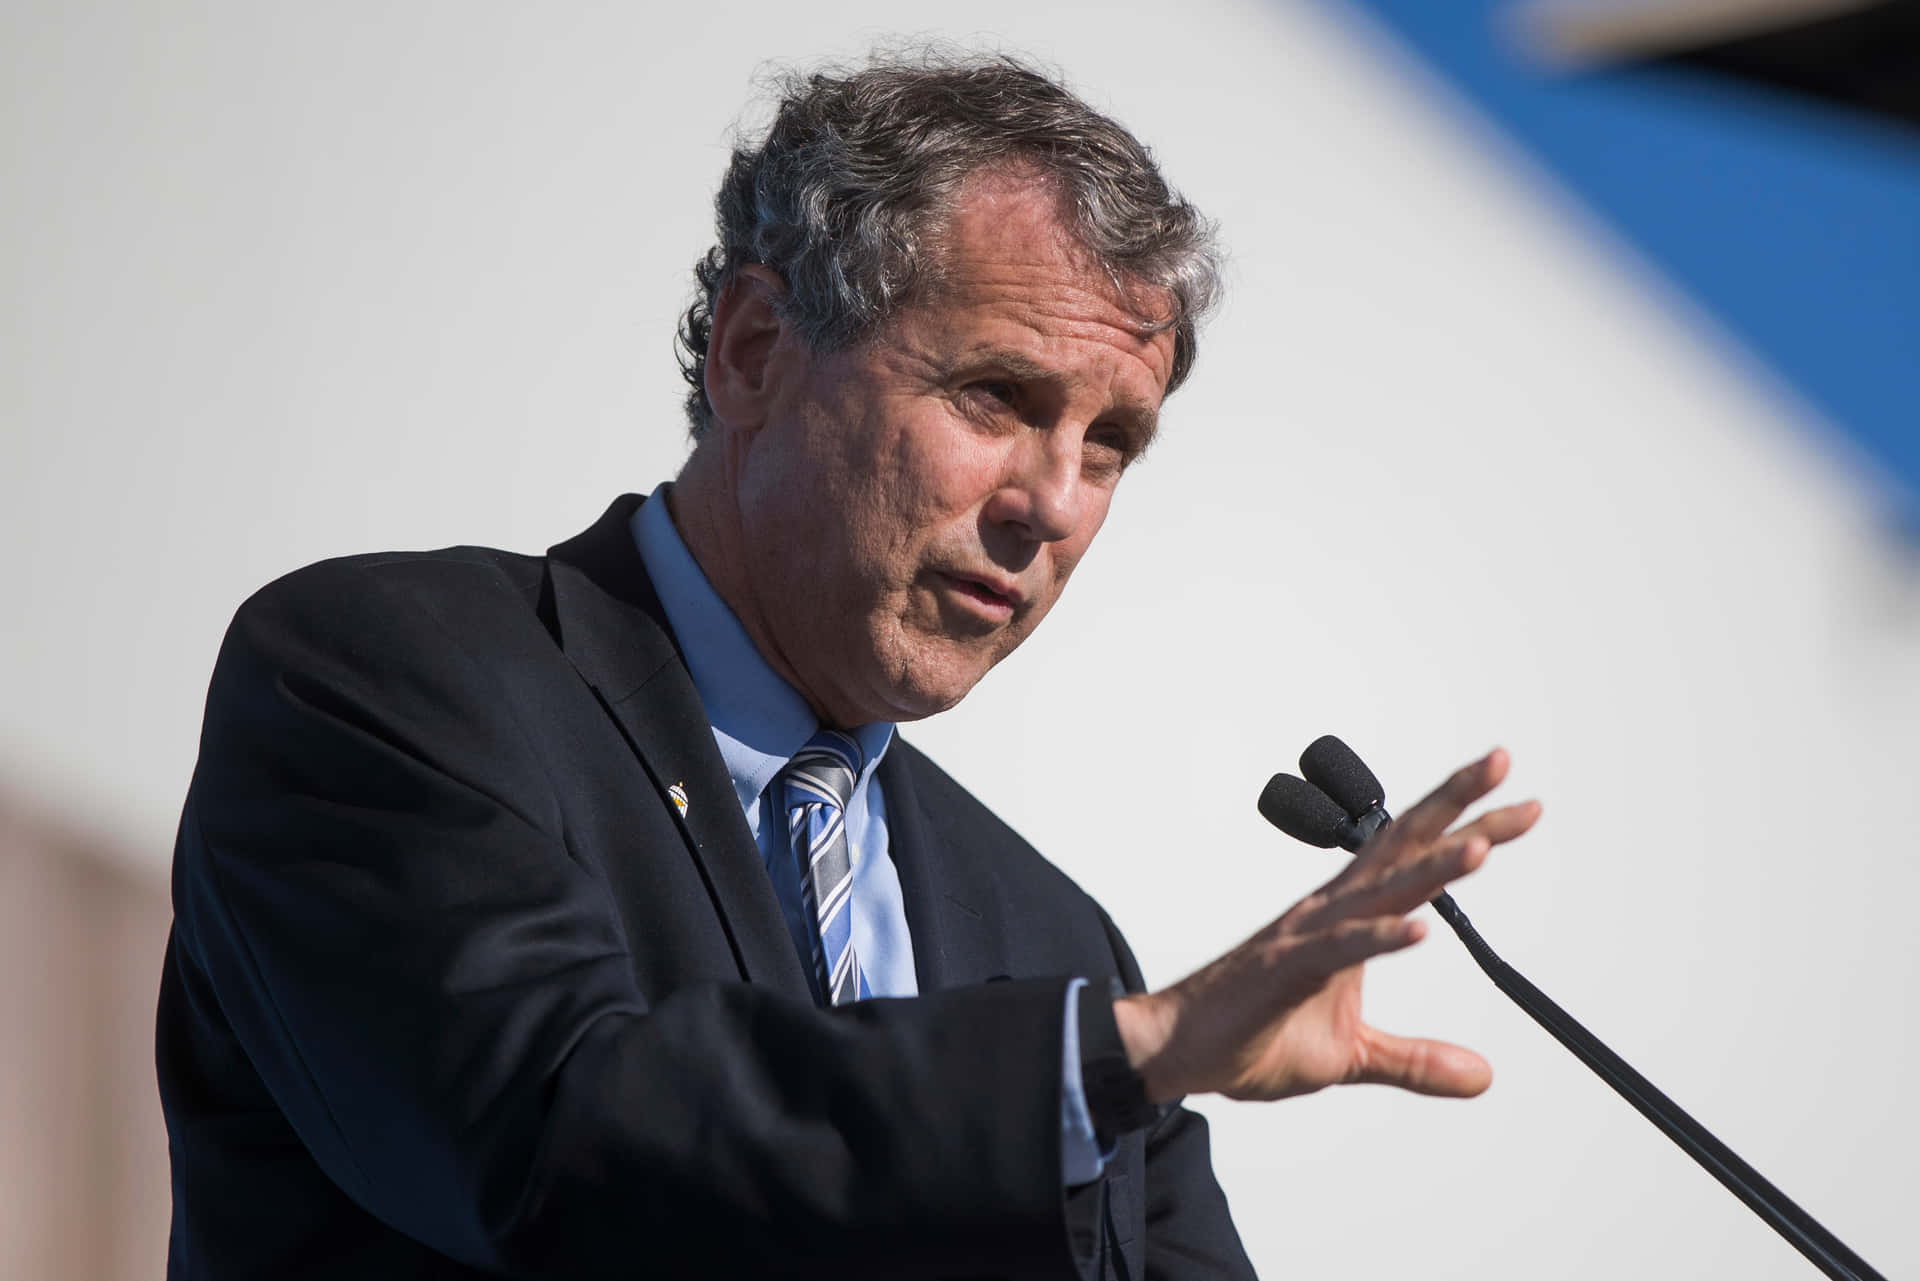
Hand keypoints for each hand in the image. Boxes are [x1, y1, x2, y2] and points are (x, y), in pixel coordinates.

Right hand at [1114, 748, 1539, 1102]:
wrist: (1181, 1047)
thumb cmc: (1252, 1034)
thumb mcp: (1353, 1056)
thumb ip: (1417, 1061)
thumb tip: (1482, 1075)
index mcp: (1349, 917)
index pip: (1417, 860)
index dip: (1469, 827)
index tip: (1521, 804)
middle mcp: (1332, 910)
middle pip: (1404, 846)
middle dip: (1457, 806)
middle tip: (1502, 765)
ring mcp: (1308, 935)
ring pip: (1382, 891)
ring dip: (1433, 866)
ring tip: (1483, 845)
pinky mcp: (1285, 968)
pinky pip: (1339, 949)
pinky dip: (1379, 939)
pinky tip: (1418, 931)